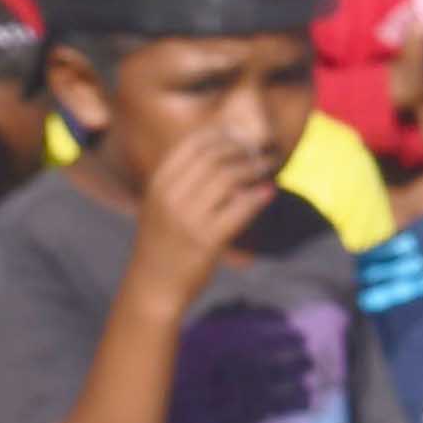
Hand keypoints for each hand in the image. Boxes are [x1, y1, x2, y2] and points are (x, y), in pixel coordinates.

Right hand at [124, 130, 278, 314]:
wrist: (153, 287)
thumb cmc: (161, 245)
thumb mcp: (159, 206)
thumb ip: (180, 182)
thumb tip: (220, 156)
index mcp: (159, 184)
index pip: (193, 144)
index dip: (222, 135)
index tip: (241, 135)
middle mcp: (170, 197)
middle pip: (214, 156)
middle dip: (243, 148)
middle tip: (262, 149)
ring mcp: (188, 218)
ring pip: (229, 178)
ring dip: (254, 167)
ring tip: (268, 166)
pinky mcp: (206, 240)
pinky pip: (239, 209)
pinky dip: (258, 197)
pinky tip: (269, 192)